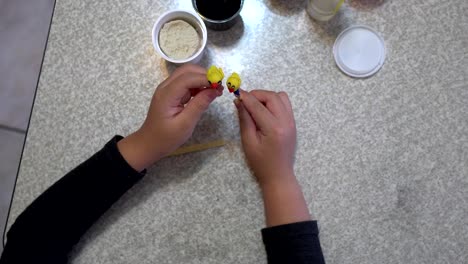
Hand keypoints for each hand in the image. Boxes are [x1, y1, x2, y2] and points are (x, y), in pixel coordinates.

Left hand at [118, 64, 222, 170]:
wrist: (149, 143)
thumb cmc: (166, 138)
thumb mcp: (185, 124)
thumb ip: (199, 106)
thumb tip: (214, 90)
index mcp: (167, 95)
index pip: (188, 78)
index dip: (205, 78)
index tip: (220, 85)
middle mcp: (165, 87)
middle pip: (187, 71)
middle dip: (205, 75)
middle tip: (219, 87)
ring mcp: (168, 89)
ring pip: (187, 74)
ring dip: (202, 79)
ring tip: (216, 91)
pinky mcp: (172, 93)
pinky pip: (186, 83)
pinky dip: (198, 85)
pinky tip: (206, 94)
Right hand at [236, 90, 309, 226]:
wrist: (279, 175)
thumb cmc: (260, 162)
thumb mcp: (248, 142)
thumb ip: (245, 119)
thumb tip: (239, 101)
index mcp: (274, 128)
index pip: (258, 106)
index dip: (246, 97)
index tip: (236, 93)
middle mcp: (286, 122)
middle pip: (272, 96)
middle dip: (257, 94)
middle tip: (245, 101)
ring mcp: (292, 121)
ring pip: (281, 97)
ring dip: (267, 97)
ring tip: (255, 106)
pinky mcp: (293, 122)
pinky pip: (285, 104)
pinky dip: (274, 102)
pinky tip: (265, 111)